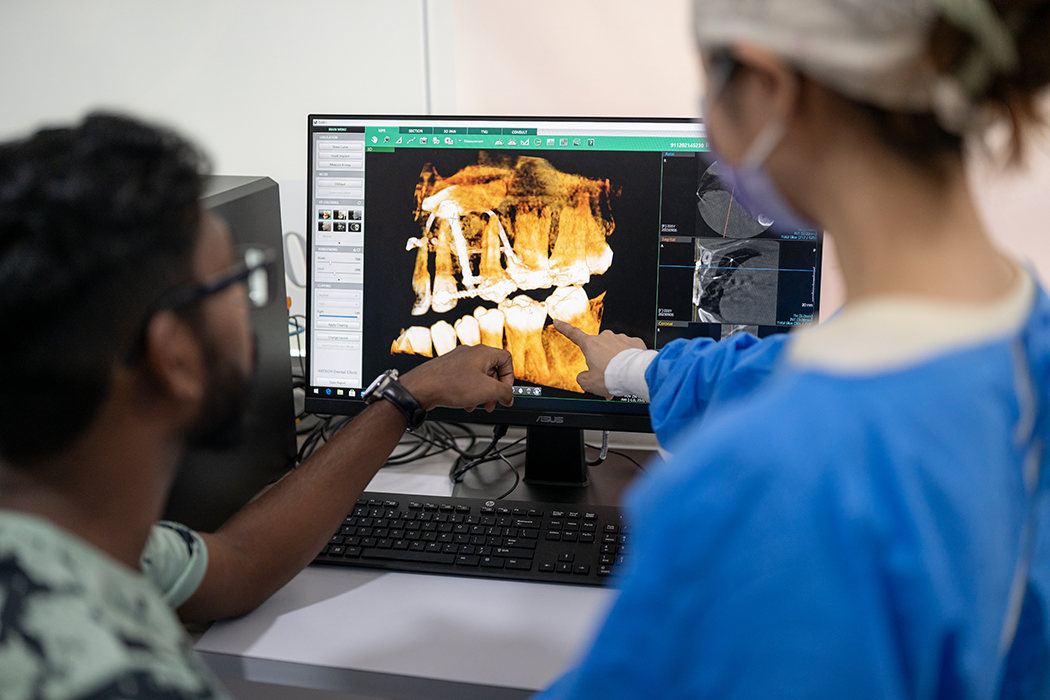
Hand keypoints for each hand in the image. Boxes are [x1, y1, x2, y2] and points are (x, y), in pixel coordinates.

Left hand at [399, 345, 513, 411]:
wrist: (422, 387)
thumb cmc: (449, 384)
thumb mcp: (487, 390)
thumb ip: (504, 393)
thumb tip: (509, 397)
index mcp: (482, 353)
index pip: (506, 360)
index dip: (509, 378)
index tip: (505, 392)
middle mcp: (470, 354)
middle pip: (492, 370)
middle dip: (494, 390)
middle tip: (492, 402)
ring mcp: (457, 361)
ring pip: (478, 377)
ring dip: (481, 394)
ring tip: (476, 405)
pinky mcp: (448, 370)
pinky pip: (465, 381)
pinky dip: (468, 393)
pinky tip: (464, 403)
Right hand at [552, 319, 645, 397]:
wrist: (634, 374)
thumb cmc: (612, 377)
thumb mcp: (588, 383)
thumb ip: (582, 378)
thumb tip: (584, 377)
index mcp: (590, 345)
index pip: (573, 334)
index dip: (564, 328)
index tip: (558, 322)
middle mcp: (605, 338)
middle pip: (599, 348)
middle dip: (601, 360)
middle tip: (606, 375)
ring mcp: (621, 338)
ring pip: (615, 350)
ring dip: (616, 360)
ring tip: (620, 374)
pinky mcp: (634, 342)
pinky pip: (629, 350)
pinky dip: (628, 358)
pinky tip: (630, 368)